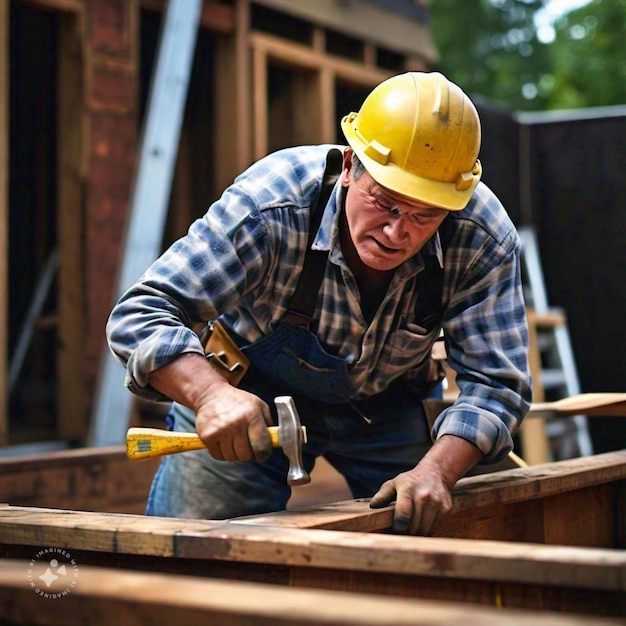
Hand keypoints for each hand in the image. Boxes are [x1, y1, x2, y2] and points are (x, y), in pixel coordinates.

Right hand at [148, 353, 272, 462]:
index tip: (262, 453)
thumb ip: (268, 423)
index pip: (261, 446)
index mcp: (252, 415)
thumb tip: (276, 442)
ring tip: (234, 439)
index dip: (263, 454)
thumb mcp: (259, 405)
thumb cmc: (238, 402)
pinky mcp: (207, 436)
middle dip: (249, 453)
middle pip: (246, 455)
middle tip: (246, 444)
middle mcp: (236, 423)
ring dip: (235, 453)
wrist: (211, 394)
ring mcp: (220, 430)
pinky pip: (219, 456)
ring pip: (232, 458)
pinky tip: (224, 440)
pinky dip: (223, 452)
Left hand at [369, 465, 452, 535]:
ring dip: (416, 533)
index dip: (398, 528)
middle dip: (406, 532)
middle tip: (402, 532)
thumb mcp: (394, 484)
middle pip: (413, 526)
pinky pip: (434, 528)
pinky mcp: (446, 508)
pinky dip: (427, 531)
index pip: (403, 516)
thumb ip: (382, 495)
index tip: (395, 531)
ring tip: (411, 529)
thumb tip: (372, 507)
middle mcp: (423, 495)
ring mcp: (436, 502)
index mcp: (407, 490)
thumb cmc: (410, 481)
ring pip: (424, 530)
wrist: (435, 472)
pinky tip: (422, 524)